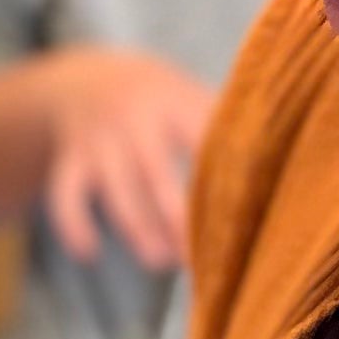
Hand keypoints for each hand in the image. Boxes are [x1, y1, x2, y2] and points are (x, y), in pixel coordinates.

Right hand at [35, 46, 216, 269]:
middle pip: (156, 173)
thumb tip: (273, 171)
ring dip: (137, 230)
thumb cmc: (158, 101)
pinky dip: (73, 224)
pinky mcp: (70, 159)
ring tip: (159, 262)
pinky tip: (88, 252)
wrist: (84, 76)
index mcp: (172, 101)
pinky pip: (65, 194)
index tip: (238, 217)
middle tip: (199, 255)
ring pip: (116, 191)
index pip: (200, 142)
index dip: (218, 181)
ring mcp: (98, 139)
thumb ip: (221, 126)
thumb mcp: (187, 96)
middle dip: (177, 219)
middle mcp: (132, 118)